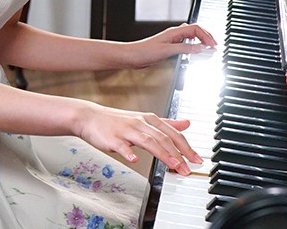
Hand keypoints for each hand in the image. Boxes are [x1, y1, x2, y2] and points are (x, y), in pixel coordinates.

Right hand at [76, 103, 202, 175]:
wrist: (90, 117)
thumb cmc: (117, 121)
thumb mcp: (144, 119)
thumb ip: (166, 123)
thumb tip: (187, 123)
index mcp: (149, 119)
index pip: (172, 133)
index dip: (186, 146)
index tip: (197, 159)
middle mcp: (140, 123)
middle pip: (163, 138)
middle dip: (178, 154)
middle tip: (188, 168)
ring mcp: (126, 130)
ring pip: (148, 141)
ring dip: (162, 153)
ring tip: (173, 165)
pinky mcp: (113, 138)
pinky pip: (122, 145)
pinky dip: (129, 152)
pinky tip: (134, 159)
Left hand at [129, 23, 216, 66]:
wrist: (132, 56)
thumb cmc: (145, 51)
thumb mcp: (167, 50)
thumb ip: (184, 48)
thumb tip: (199, 47)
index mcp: (174, 32)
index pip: (196, 29)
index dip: (206, 36)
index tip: (212, 45)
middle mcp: (174, 34)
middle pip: (195, 30)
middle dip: (206, 36)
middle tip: (214, 45)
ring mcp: (171, 40)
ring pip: (190, 36)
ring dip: (200, 40)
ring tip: (207, 47)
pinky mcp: (169, 47)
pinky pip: (185, 43)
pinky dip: (193, 46)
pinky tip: (194, 52)